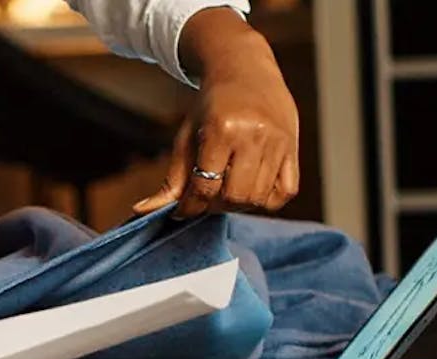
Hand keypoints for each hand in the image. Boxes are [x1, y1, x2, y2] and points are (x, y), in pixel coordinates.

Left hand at [133, 8, 298, 217]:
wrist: (245, 69)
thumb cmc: (211, 105)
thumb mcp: (186, 136)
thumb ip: (171, 178)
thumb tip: (143, 211)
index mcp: (222, 130)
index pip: (205, 187)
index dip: (190, 206)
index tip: (182, 209)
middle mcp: (253, 136)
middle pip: (234, 197)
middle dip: (215, 206)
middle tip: (206, 197)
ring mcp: (278, 142)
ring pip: (258, 198)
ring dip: (238, 204)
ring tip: (225, 190)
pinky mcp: (293, 147)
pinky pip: (285, 192)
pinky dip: (266, 200)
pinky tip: (250, 187)